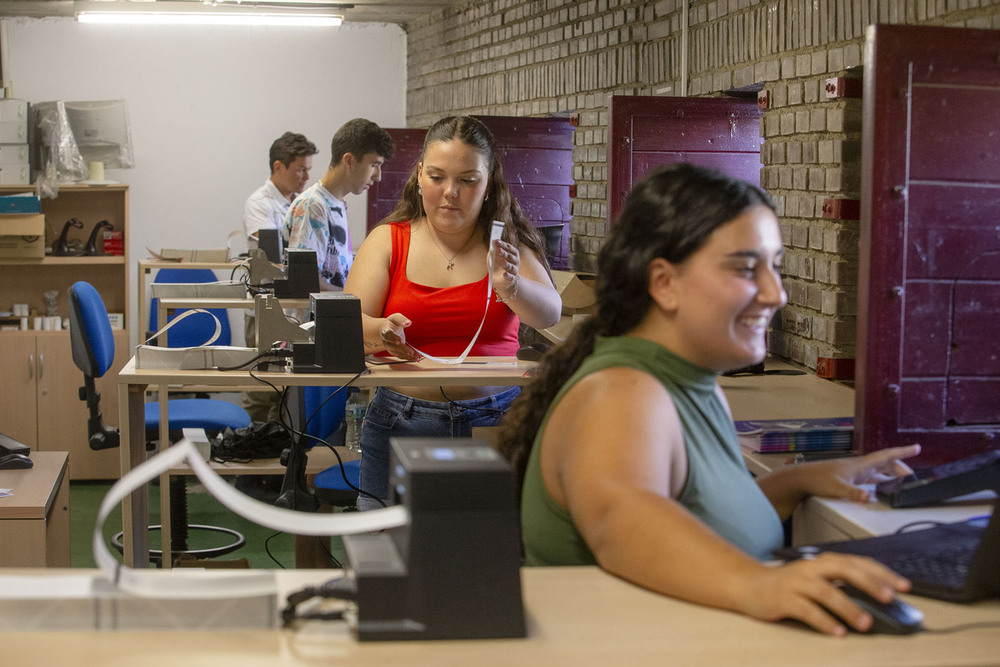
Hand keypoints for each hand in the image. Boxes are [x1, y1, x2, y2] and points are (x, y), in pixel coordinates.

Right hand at [379, 313, 419, 360]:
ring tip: (417, 357)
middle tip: (411, 352)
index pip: (388, 335)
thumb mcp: (396, 318)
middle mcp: (387, 341)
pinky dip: (410, 358)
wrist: (385, 330)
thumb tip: (408, 323)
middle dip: (402, 350)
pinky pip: (402, 356)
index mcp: (386, 331)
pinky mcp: (396, 352)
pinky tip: (417, 358)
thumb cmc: (392, 323)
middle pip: (393, 347)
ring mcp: (390, 348)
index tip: (399, 341)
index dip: (393, 338)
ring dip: (408, 356)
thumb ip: (401, 320)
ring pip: (398, 353)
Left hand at [491, 239, 519, 298]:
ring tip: (503, 263)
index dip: (502, 244)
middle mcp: (515, 261)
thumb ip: (494, 249)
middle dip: (505, 253)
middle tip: (499, 250)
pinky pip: (511, 277)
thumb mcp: (494, 256)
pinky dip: (508, 276)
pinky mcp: (511, 279)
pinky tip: (504, 274)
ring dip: (507, 265)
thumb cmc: (498, 264)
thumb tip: (493, 243)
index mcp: (512, 253)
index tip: (496, 241)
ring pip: (511, 267)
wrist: (500, 278)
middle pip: (510, 256)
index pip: (509, 247)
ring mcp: (514, 270)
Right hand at [740, 553, 910, 634]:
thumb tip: (878, 602)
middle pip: (844, 570)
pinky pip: (807, 610)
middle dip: (868, 583)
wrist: (750, 585)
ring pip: (826, 592)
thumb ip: (843, 586)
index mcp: (824, 562)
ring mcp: (796, 582)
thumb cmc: (789, 585)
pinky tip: (837, 632)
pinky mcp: (783, 598)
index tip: (904, 586)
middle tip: (888, 597)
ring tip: (865, 624)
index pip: (858, 563)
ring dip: (848, 608)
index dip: (882, 573)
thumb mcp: (818, 580)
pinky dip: (824, 621)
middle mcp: (812, 568)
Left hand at [808, 444, 920, 502]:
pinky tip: (883, 485)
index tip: (916, 447)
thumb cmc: (817, 480)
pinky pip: (872, 477)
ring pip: (880, 470)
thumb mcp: (837, 488)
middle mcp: (860, 466)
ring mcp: (855, 472)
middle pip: (886, 463)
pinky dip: (882, 480)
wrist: (802, 478)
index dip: (902, 452)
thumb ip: (853, 493)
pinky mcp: (851, 478)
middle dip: (901, 467)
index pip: (885, 456)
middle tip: (913, 475)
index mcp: (860, 465)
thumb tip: (867, 497)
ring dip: (892, 473)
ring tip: (904, 479)